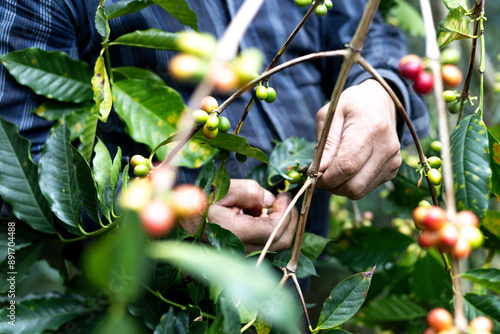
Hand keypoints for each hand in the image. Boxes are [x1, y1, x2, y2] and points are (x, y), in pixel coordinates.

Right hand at [179, 179, 297, 252]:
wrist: (182, 218)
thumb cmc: (201, 202)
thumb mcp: (225, 188)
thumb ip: (251, 191)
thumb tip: (270, 200)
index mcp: (237, 233)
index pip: (276, 229)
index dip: (286, 212)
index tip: (283, 196)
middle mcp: (242, 249)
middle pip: (282, 242)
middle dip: (290, 220)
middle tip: (284, 201)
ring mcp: (242, 254)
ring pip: (275, 245)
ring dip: (279, 224)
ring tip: (266, 206)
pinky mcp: (242, 253)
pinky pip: (264, 244)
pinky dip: (269, 229)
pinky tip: (255, 215)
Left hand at [316, 79, 401, 198]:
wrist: (380, 101)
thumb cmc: (352, 105)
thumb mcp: (331, 115)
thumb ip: (324, 144)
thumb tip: (317, 171)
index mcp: (370, 129)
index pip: (346, 167)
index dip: (326, 177)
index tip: (314, 174)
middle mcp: (386, 148)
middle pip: (354, 186)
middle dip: (332, 186)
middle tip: (321, 175)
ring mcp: (393, 161)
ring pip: (360, 191)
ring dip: (341, 187)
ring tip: (333, 170)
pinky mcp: (393, 169)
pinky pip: (367, 188)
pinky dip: (352, 183)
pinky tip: (348, 168)